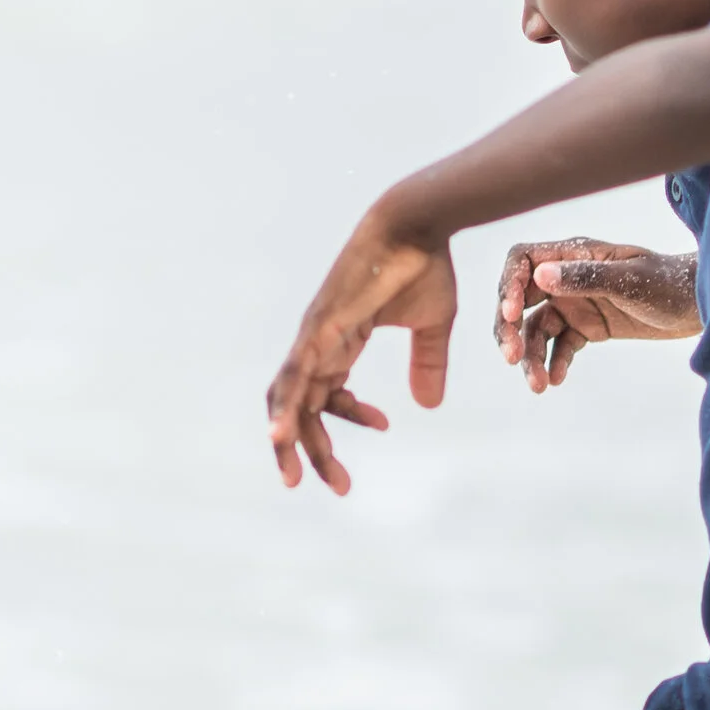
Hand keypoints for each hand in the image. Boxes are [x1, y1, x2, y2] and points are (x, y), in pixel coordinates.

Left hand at [267, 217, 458, 492]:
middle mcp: (319, 343)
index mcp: (340, 342)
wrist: (416, 223)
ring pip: (289, 399)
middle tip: (337, 486)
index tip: (385, 425)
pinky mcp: (319, 328)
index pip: (327, 394)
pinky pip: (294, 376)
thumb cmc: (423, 264)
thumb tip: (428, 406)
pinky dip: (284, 407)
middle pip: (301, 406)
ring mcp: (315, 335)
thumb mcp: (432, 326)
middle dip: (312, 449)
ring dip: (289, 440)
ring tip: (292, 479)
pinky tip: (278, 437)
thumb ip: (427, 364)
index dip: (350, 419)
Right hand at [494, 240, 699, 392]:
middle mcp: (569, 276)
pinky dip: (554, 363)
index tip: (509, 314)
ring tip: (537, 386)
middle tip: (511, 357)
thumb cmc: (670, 282)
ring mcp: (577, 302)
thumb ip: (586, 277)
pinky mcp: (589, 327)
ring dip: (531, 355)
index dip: (508, 285)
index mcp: (575, 253)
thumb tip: (540, 275)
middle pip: (520, 299)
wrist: (701, 304)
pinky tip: (555, 381)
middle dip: (509, 328)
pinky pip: (561, 346)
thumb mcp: (630, 280)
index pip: (523, 261)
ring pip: (538, 329)